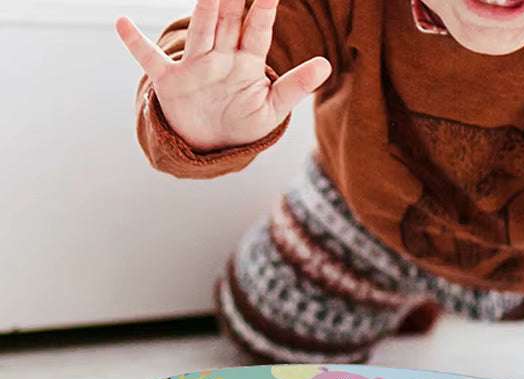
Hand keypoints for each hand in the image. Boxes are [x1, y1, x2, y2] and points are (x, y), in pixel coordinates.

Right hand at [115, 0, 331, 151]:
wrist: (213, 146)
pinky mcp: (172, 82)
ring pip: (200, 30)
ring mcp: (195, 67)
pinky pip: (151, 61)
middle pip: (227, 18)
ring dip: (203, 7)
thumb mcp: (273, 109)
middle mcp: (221, 57)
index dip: (264, 5)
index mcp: (247, 62)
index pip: (257, 28)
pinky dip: (136, 45)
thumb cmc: (244, 124)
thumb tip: (326, 65)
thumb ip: (296, 86)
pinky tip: (121, 23)